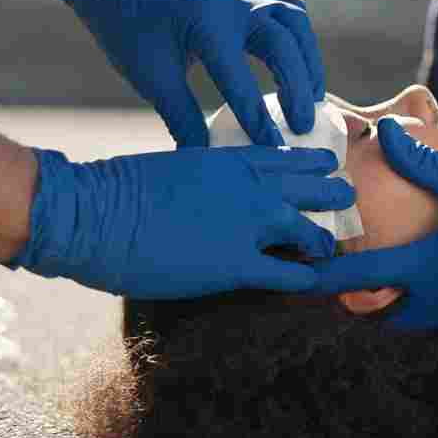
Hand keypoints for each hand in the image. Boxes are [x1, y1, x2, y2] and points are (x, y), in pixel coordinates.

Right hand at [10, 145, 353, 297]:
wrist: (90, 214)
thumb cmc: (114, 192)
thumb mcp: (168, 168)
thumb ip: (198, 176)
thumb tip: (201, 189)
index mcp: (227, 158)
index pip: (285, 156)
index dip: (310, 161)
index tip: (326, 163)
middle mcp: (247, 186)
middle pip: (309, 185)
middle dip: (331, 192)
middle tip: (347, 197)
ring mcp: (246, 224)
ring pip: (309, 228)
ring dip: (324, 237)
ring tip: (333, 243)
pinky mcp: (236, 265)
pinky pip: (287, 273)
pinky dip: (305, 278)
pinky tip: (314, 282)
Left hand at [48, 0, 323, 147]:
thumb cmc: (132, 34)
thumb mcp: (152, 79)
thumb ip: (183, 118)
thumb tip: (207, 162)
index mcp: (203, 22)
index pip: (238, 74)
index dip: (256, 115)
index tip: (272, 148)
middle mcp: (231, 4)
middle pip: (282, 42)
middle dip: (296, 87)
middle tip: (300, 127)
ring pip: (294, 23)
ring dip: (308, 62)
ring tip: (313, 101)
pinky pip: (290, 13)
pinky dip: (301, 41)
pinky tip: (303, 70)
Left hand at [310, 119, 437, 332]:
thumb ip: (418, 159)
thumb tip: (382, 131)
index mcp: (434, 264)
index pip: (365, 278)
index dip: (326, 277)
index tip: (297, 275)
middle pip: (383, 318)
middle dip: (356, 308)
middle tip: (333, 287)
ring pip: (412, 324)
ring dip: (388, 311)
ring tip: (366, 291)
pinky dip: (419, 310)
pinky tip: (413, 288)